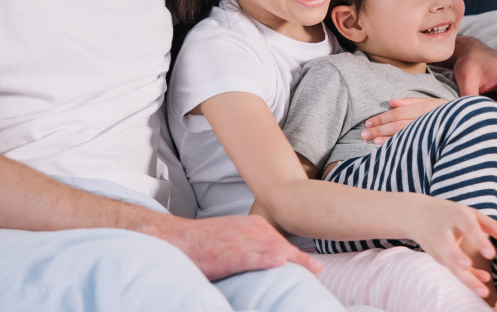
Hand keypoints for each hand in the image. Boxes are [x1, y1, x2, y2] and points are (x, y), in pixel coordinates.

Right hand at [163, 214, 322, 280]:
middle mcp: (250, 230)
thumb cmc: (206, 241)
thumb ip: (255, 243)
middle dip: (301, 260)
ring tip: (312, 269)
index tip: (314, 267)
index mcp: (254, 225)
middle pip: (282, 245)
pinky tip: (279, 261)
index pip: (282, 240)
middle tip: (318, 271)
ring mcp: (239, 241)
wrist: (178, 238)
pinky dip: (264, 259)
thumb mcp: (236, 234)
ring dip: (292, 260)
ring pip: (271, 250)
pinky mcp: (226, 254)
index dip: (298, 255)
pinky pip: (250, 257)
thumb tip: (274, 257)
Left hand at [361, 97, 446, 143]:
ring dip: (386, 136)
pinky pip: (415, 142)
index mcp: (429, 107)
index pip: (400, 112)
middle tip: (364, 134)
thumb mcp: (436, 104)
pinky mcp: (438, 142)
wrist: (480, 127)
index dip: (383, 117)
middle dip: (380, 128)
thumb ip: (414, 103)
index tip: (368, 123)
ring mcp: (435, 130)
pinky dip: (399, 144)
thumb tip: (391, 102)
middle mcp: (431, 117)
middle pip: (400, 122)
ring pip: (406, 132)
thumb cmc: (454, 115)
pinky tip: (387, 147)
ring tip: (371, 141)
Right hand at [407, 196, 496, 297]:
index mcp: (456, 216)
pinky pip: (454, 270)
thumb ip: (491, 226)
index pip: (468, 228)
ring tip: (483, 291)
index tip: (491, 254)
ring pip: (451, 265)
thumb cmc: (450, 213)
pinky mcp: (438, 258)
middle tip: (470, 267)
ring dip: (466, 279)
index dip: (478, 241)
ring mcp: (438, 247)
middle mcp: (444, 232)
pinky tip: (482, 285)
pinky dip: (468, 278)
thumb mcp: (470, 213)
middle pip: (451, 248)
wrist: (416, 215)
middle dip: (459, 259)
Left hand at [452, 36, 496, 142]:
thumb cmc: (471, 64)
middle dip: (493, 127)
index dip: (488, 122)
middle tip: (473, 123)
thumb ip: (469, 100)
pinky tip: (489, 119)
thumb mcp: (466, 79)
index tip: (471, 121)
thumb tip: (468, 122)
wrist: (477, 55)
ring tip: (481, 118)